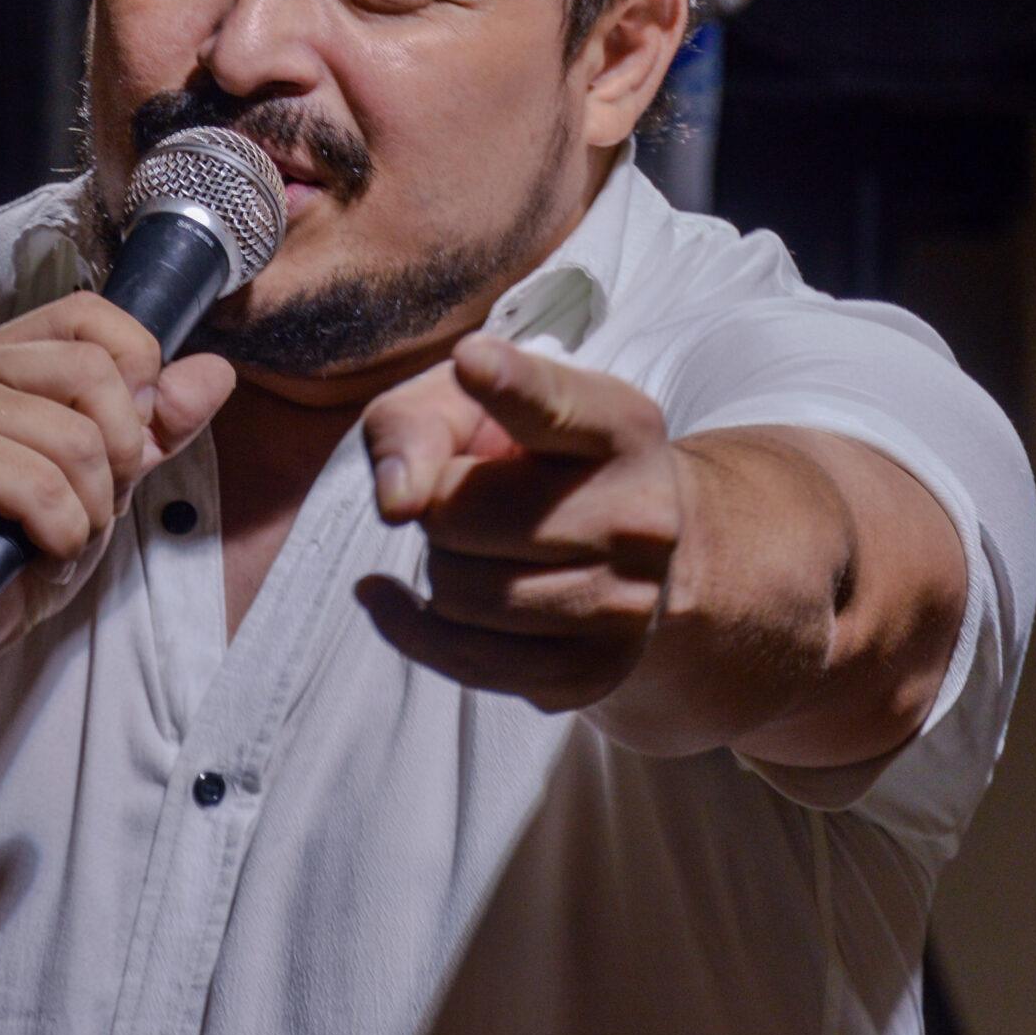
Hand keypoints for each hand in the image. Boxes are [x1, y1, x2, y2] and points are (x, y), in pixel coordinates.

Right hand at [0, 290, 235, 667]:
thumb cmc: (21, 549)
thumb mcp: (110, 476)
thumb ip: (161, 423)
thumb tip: (216, 371)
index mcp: (0, 355)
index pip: (90, 316)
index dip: (134, 378)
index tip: (122, 444)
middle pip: (94, 373)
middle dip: (118, 457)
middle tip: (85, 506)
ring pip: (76, 438)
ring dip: (89, 509)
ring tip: (54, 535)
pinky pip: (43, 488)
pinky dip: (60, 537)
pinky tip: (31, 553)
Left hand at [355, 332, 685, 712]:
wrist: (622, 548)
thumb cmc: (529, 460)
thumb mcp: (472, 409)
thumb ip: (416, 424)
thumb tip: (396, 499)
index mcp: (620, 426)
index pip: (554, 405)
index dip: (509, 385)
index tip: (470, 361)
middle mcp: (639, 515)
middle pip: (460, 514)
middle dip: (434, 505)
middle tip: (468, 494)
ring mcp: (624, 603)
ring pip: (457, 593)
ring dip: (436, 566)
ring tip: (476, 546)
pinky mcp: (591, 673)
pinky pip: (461, 659)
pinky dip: (412, 626)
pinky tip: (401, 598)